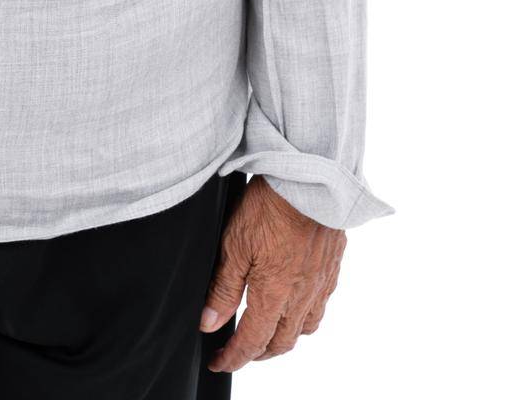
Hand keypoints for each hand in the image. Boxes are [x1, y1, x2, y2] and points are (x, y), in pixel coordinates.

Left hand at [199, 175, 346, 372]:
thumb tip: (209, 323)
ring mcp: (320, 282)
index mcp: (274, 294)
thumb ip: (223, 289)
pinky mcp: (331, 266)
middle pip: (281, 342)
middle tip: (239, 352)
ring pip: (305, 328)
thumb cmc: (270, 206)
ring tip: (268, 334)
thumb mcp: (234, 245)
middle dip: (259, 353)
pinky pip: (321, 304)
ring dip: (285, 338)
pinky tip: (296, 303)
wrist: (309, 180)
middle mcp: (301, 296)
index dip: (233, 357)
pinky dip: (306, 315)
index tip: (219, 362)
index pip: (252, 341)